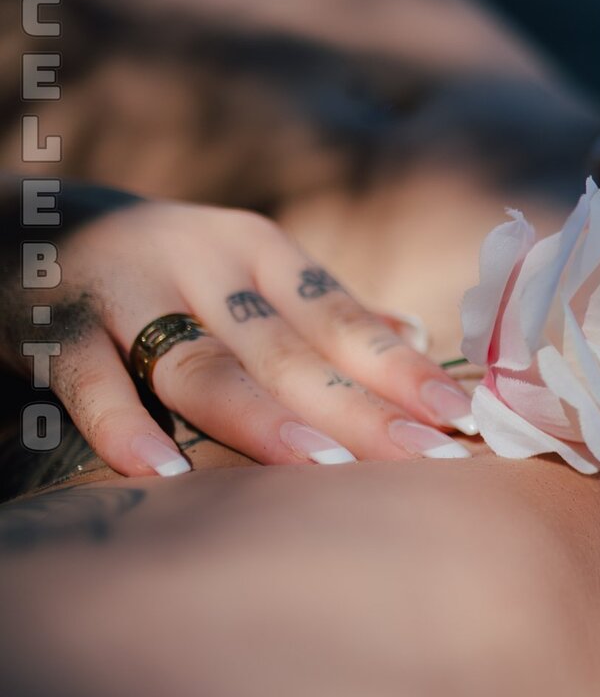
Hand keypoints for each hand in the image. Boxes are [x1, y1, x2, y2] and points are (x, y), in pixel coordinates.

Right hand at [6, 182, 477, 476]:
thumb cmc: (167, 267)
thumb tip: (418, 337)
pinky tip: (165, 475)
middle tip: (425, 457)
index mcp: (260, 253)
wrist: (27, 220)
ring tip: (325, 466)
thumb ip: (323, 309)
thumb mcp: (245, 269)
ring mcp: (128, 296)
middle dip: (361, 407)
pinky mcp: (55, 329)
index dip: (402, 367)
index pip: (344, 317)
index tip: (460, 414)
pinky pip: (92, 382)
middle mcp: (202, 266)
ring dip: (264, 419)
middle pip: (291, 351)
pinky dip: (125, 428)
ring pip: (205, 366)